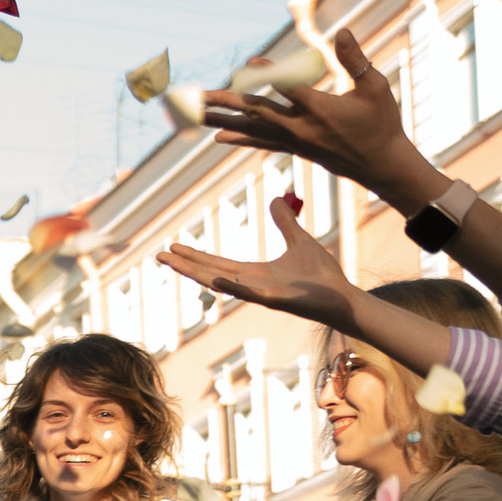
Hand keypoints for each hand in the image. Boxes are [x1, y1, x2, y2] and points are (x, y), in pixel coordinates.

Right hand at [158, 185, 355, 326]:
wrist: (342, 297)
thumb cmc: (322, 275)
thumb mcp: (299, 241)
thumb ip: (285, 223)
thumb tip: (275, 200)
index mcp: (254, 273)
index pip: (217, 263)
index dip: (195, 255)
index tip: (173, 247)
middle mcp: (251, 285)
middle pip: (210, 273)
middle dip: (184, 265)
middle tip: (158, 256)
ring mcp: (262, 294)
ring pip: (222, 284)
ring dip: (197, 274)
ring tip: (174, 265)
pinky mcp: (277, 301)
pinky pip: (251, 295)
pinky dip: (233, 288)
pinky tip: (215, 280)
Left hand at [200, 24, 423, 205]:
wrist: (381, 164)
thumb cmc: (381, 123)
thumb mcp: (375, 88)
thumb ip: (356, 61)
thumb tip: (342, 32)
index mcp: (321, 110)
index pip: (289, 89)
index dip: (269, 75)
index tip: (250, 63)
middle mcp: (301, 128)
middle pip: (257, 111)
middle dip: (225, 102)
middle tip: (194, 96)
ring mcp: (295, 141)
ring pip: (252, 128)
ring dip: (222, 119)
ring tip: (194, 113)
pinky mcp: (294, 148)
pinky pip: (261, 142)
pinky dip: (239, 137)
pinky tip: (218, 135)